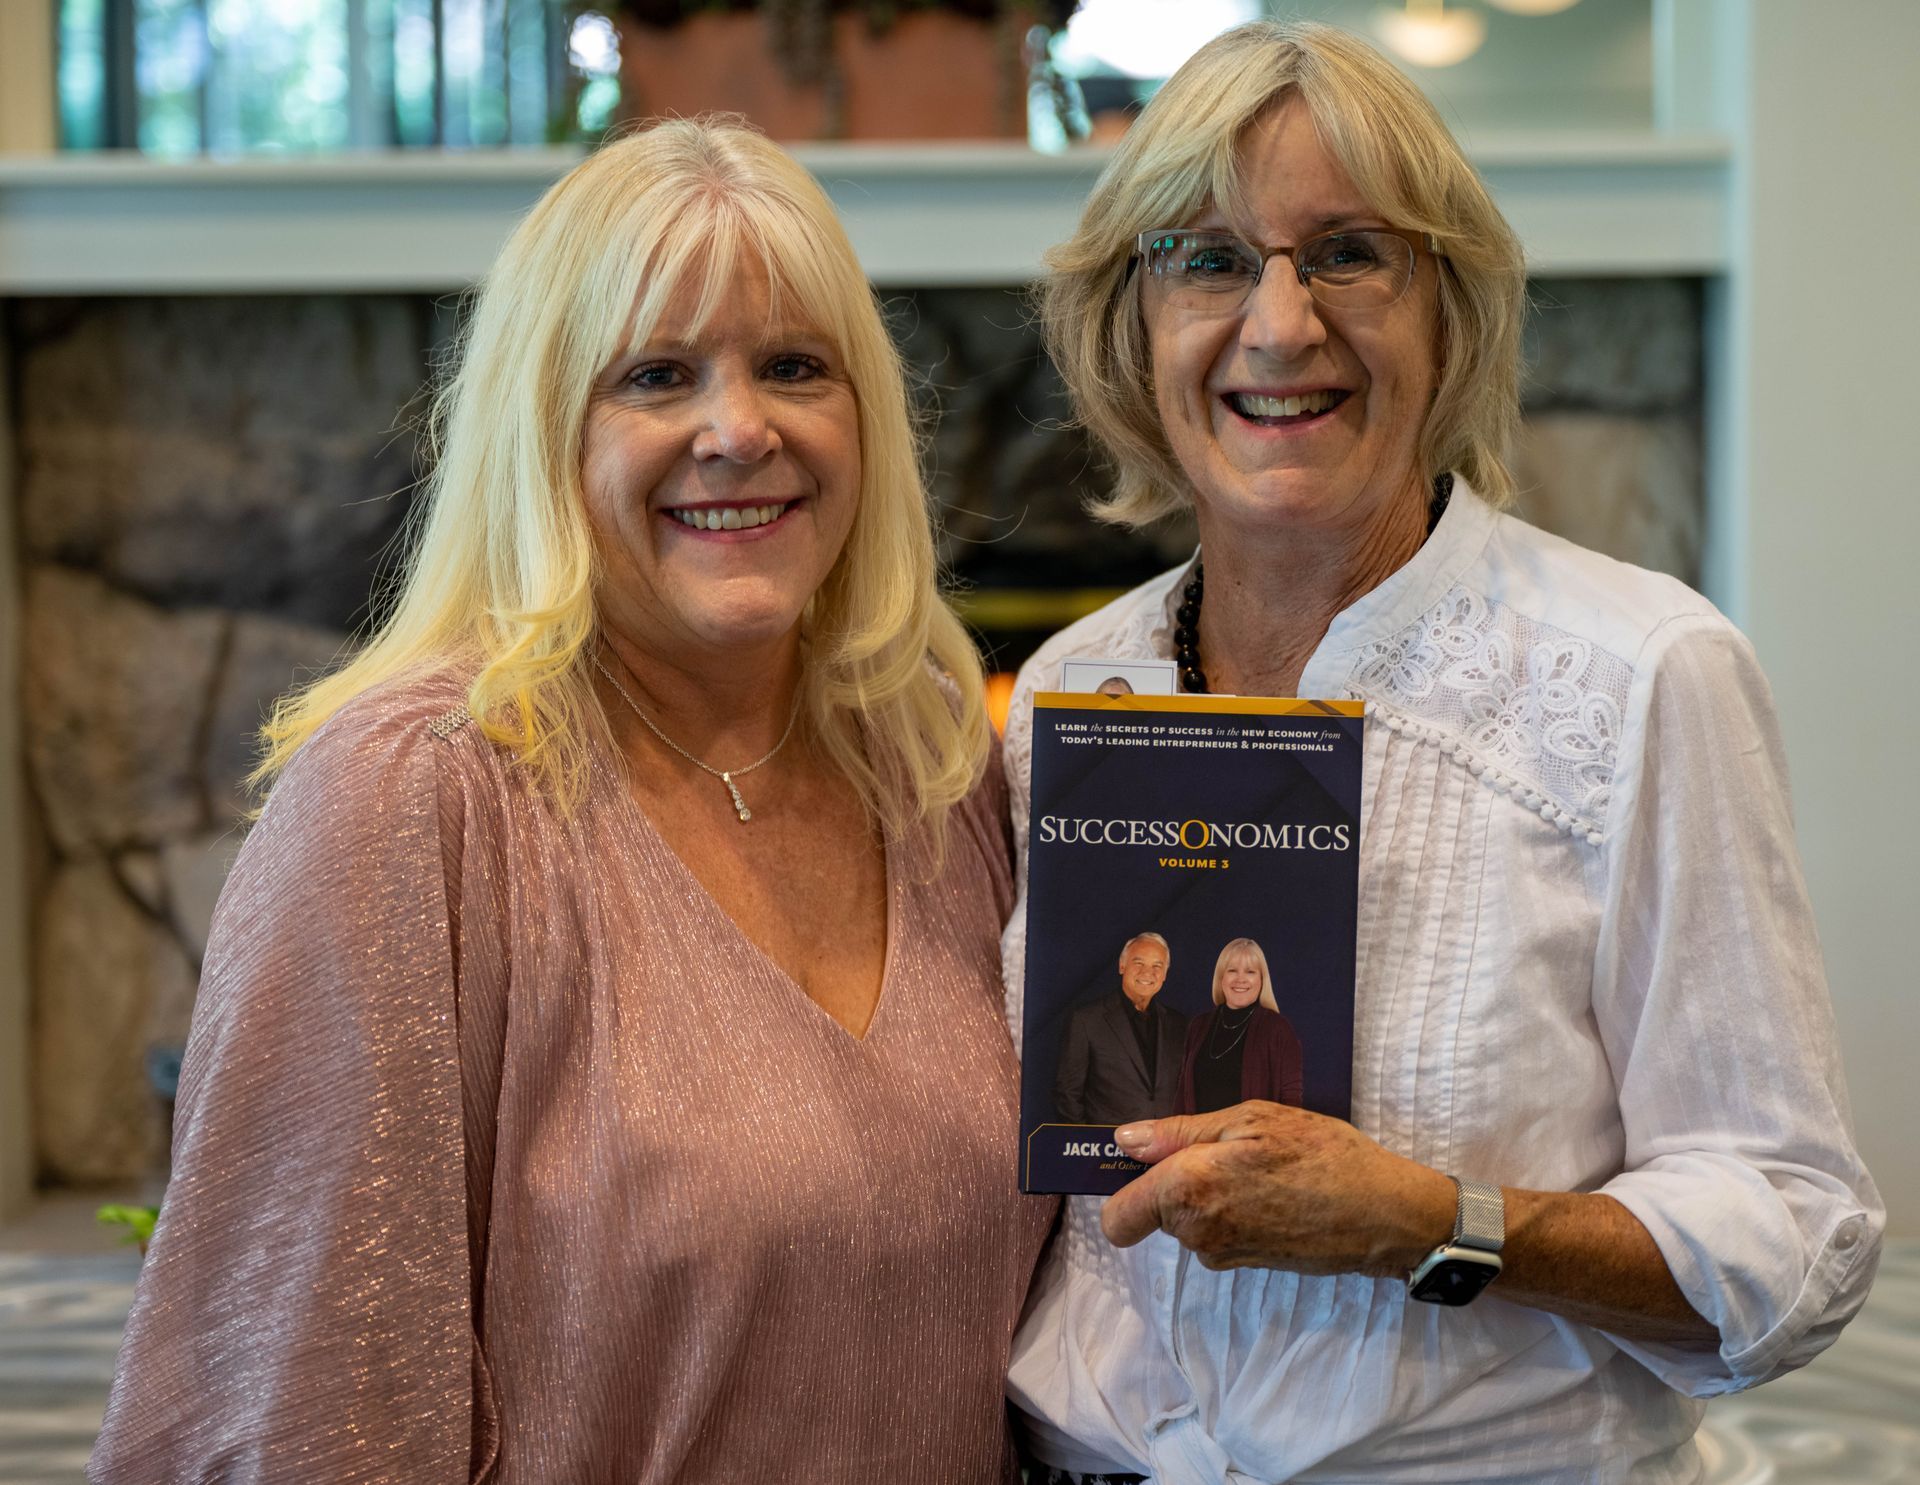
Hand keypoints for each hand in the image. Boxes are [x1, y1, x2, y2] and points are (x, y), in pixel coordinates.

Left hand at [1103, 1102, 1456, 1276]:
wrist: (1383, 1213)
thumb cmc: (1322, 1154)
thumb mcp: (1252, 1118)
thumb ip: (1179, 1133)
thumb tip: (1125, 1141)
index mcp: (1187, 1189)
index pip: (1117, 1219)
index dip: (1123, 1191)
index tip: (1147, 1164)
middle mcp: (1196, 1232)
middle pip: (1155, 1212)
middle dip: (1177, 1181)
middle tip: (1229, 1147)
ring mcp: (1222, 1255)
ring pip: (1189, 1221)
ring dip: (1211, 1194)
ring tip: (1260, 1167)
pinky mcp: (1247, 1265)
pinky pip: (1218, 1233)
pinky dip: (1235, 1211)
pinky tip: (1275, 1191)